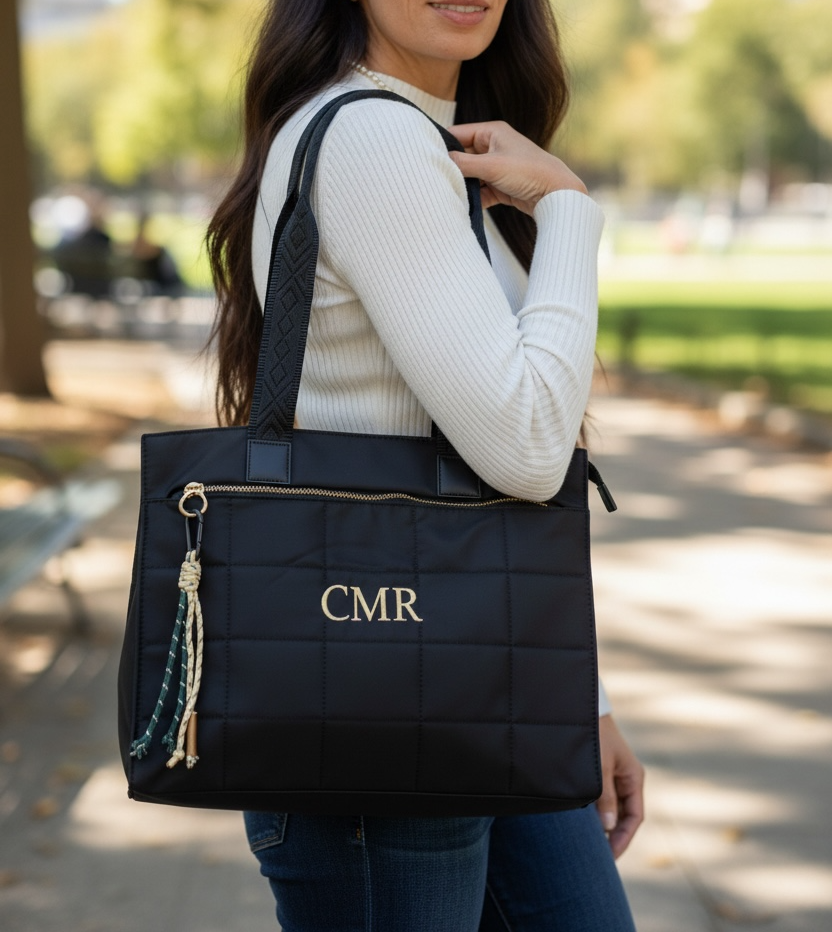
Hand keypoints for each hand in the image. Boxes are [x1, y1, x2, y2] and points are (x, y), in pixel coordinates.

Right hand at [447, 121, 587, 215]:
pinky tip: (465, 206)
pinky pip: (481, 191)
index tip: (425, 157)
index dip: (442, 145)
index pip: (458, 134)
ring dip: (462, 186)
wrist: (557, 194)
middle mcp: (494, 147)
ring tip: (448, 194)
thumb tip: (439, 161)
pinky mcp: (502, 186)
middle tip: (434, 180)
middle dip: (451, 169)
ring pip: (471, 176)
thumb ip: (463, 163)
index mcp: (492, 132)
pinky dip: (474, 198)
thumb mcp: (491, 166)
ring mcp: (498, 167)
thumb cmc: (529, 172)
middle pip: (463, 156)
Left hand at [597, 714, 644, 858]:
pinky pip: (600, 800)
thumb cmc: (595, 735)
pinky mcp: (601, 775)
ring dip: (601, 825)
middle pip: (623, 817)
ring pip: (611, 809)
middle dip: (612, 837)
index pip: (634, 818)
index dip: (622, 838)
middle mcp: (626, 780)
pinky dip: (593, 812)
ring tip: (588, 845)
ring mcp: (614, 778)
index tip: (610, 856)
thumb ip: (604, 796)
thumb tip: (607, 827)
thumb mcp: (600, 766)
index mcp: (633, 778)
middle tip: (598, 858)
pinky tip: (581, 823)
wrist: (584, 710)